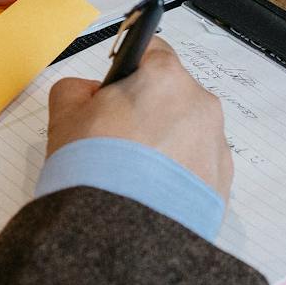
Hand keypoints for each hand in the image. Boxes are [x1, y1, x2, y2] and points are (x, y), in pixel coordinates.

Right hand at [47, 39, 233, 199]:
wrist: (122, 234)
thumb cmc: (94, 168)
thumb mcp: (64, 116)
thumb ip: (75, 89)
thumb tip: (90, 93)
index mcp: (165, 78)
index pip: (151, 50)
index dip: (128, 68)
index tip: (115, 88)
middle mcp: (200, 105)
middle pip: (172, 94)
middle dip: (148, 110)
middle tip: (116, 140)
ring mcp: (216, 145)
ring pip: (187, 132)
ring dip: (165, 144)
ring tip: (133, 174)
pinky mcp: (221, 183)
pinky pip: (197, 167)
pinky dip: (178, 175)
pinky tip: (150, 193)